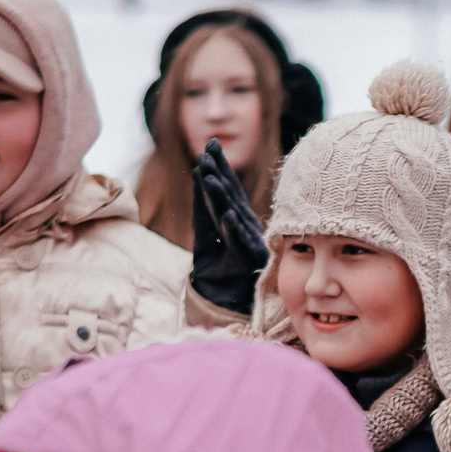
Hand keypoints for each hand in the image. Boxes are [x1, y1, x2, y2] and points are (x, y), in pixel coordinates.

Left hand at [188, 139, 267, 314]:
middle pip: (231, 197)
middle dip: (220, 174)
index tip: (210, 144)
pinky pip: (242, 245)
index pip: (226, 189)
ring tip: (211, 179)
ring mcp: (249, 244)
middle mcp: (245, 228)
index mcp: (237, 220)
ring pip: (234, 218)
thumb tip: (199, 173)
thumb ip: (205, 207)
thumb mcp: (209, 235)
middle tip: (209, 150)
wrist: (234, 307)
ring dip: (223, 198)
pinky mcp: (252, 264)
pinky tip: (227, 216)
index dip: (219, 167)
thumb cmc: (225, 273)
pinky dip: (234, 230)